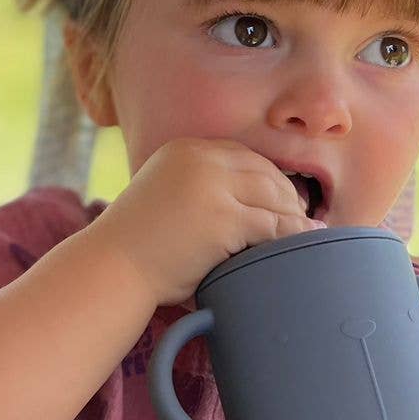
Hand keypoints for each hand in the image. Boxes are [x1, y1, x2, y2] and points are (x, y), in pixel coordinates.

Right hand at [92, 138, 323, 306]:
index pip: (243, 156)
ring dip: (294, 218)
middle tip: (302, 220)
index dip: (269, 178)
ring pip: (274, 198)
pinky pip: (272, 225)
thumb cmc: (134, 246)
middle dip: (288, 197)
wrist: (111, 268)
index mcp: (185, 150)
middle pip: (264, 172)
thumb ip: (196, 188)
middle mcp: (200, 160)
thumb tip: (238, 203)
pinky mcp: (223, 219)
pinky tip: (302, 246)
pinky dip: (291, 236)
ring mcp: (213, 188)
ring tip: (307, 235)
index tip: (284, 199)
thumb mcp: (164, 198)